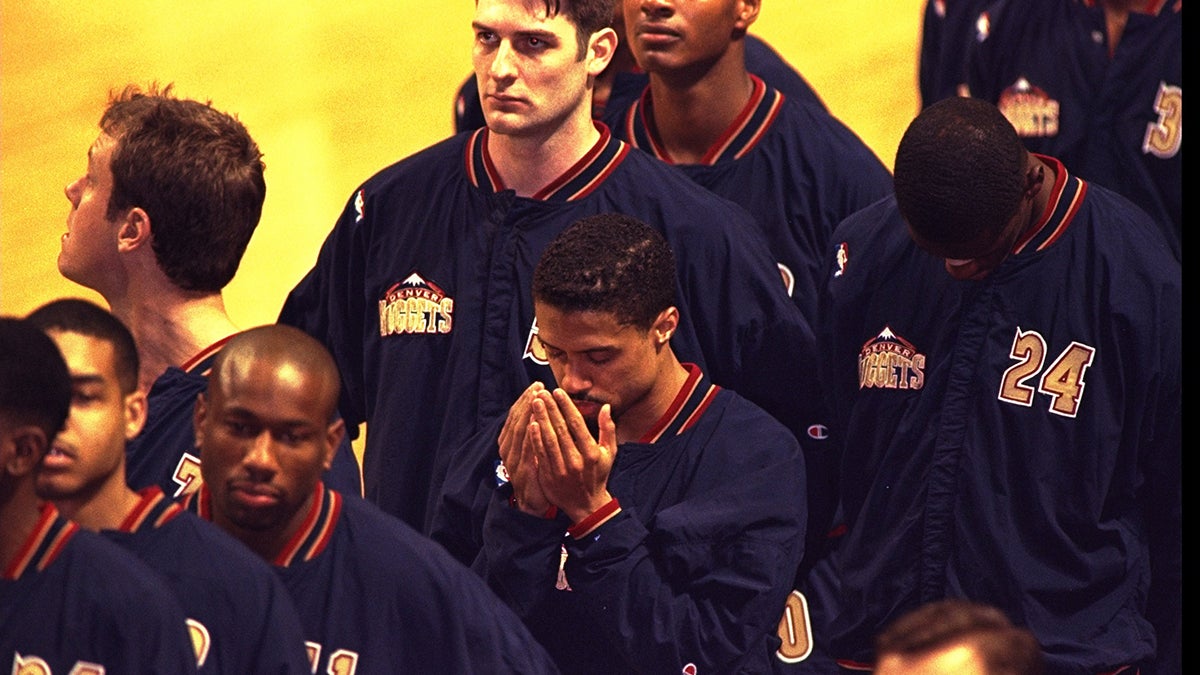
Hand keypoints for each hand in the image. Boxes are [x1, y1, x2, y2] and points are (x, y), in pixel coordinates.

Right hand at [498, 382, 551, 515]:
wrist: (534, 504)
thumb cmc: (536, 474)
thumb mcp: (531, 452)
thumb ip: (532, 433)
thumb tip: (539, 410)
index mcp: (508, 443)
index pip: (514, 416)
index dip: (524, 400)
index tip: (536, 386)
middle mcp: (507, 450)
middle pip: (516, 420)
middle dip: (527, 402)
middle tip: (538, 387)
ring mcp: (513, 461)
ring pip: (520, 432)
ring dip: (528, 413)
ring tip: (538, 398)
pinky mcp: (523, 471)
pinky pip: (527, 449)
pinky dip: (531, 435)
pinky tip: (537, 423)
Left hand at [528, 388, 616, 522]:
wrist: (586, 505)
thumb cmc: (598, 475)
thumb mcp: (610, 453)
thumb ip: (608, 429)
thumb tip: (605, 407)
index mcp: (592, 453)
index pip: (577, 424)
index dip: (565, 406)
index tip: (557, 391)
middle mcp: (577, 461)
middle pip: (560, 429)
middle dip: (550, 408)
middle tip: (542, 392)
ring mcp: (561, 470)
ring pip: (548, 440)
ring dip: (540, 419)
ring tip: (535, 402)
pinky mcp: (549, 476)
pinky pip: (540, 454)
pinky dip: (535, 438)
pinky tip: (530, 424)